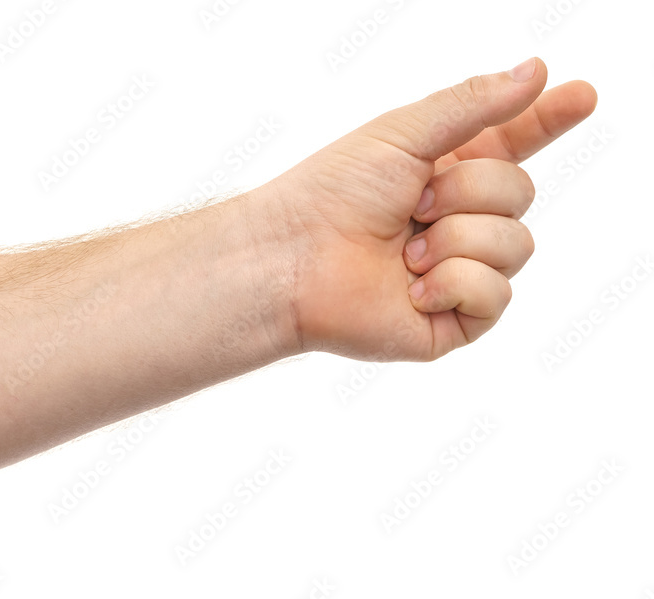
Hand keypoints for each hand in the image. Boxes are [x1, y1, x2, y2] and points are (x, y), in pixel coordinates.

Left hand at [265, 57, 596, 360]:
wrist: (293, 257)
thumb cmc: (333, 192)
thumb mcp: (404, 133)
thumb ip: (473, 104)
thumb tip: (537, 72)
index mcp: (447, 172)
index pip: (515, 144)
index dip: (548, 120)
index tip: (582, 95)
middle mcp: (460, 220)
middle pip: (522, 193)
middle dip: (470, 191)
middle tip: (413, 205)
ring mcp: (461, 271)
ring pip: (517, 245)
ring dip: (455, 239)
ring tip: (403, 251)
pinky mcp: (455, 319)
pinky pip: (497, 295)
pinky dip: (452, 283)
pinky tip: (411, 287)